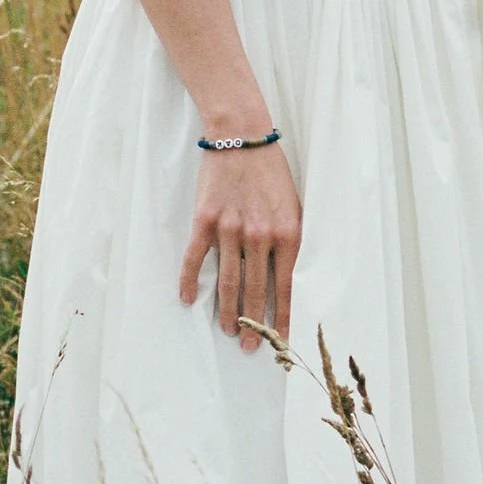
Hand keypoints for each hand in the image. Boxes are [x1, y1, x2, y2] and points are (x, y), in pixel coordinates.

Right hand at [179, 141, 300, 352]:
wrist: (242, 137)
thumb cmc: (271, 171)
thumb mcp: (294, 205)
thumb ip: (292, 239)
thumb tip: (290, 276)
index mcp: (286, 233)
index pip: (285, 286)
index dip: (283, 316)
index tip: (281, 339)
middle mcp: (259, 235)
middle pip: (255, 290)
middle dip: (253, 323)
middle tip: (249, 346)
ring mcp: (229, 229)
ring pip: (228, 281)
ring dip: (227, 311)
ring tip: (228, 330)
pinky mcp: (205, 220)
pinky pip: (196, 258)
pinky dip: (190, 281)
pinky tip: (188, 299)